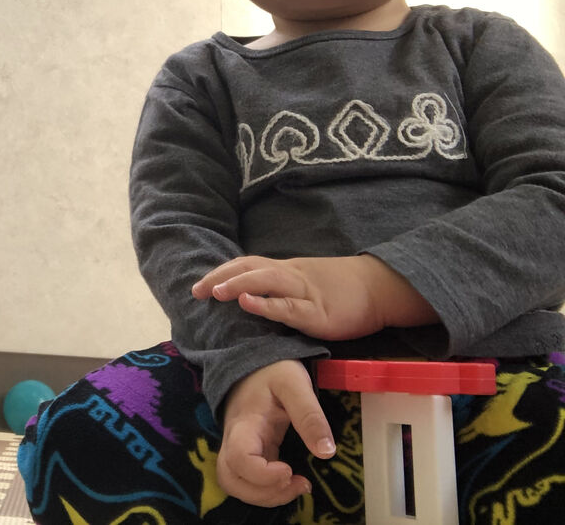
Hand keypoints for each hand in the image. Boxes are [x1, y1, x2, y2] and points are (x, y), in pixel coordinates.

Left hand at [192, 254, 436, 340]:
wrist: (380, 288)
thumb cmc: (340, 288)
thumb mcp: (304, 282)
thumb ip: (279, 286)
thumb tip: (248, 293)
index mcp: (285, 270)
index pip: (247, 264)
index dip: (222, 271)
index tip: (199, 285)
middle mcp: (291, 276)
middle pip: (250, 268)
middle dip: (221, 277)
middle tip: (196, 291)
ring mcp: (305, 293)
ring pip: (267, 281)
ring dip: (238, 284)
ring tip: (216, 292)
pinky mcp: (319, 314)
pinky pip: (290, 307)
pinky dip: (267, 304)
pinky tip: (248, 303)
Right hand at [218, 359, 334, 506]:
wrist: (252, 361)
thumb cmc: (271, 369)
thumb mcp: (294, 383)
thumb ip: (309, 415)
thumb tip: (326, 452)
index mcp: (245, 423)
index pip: (239, 458)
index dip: (263, 475)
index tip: (290, 470)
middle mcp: (235, 439)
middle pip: (230, 479)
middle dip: (263, 493)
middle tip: (296, 483)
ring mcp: (238, 446)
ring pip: (234, 483)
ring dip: (264, 495)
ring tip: (297, 485)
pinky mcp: (247, 451)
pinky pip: (246, 479)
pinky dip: (267, 489)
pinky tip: (292, 481)